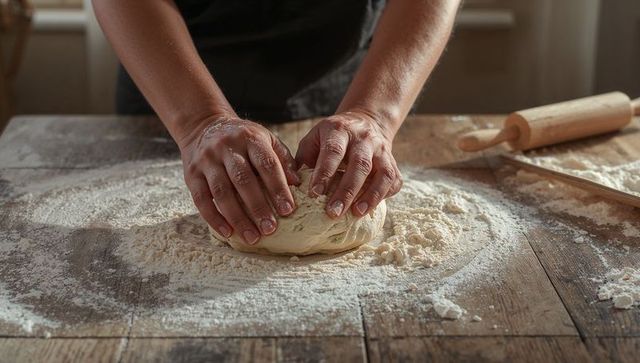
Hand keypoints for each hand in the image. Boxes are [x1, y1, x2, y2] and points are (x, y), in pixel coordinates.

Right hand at [179, 115, 299, 244]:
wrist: (202, 127)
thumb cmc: (242, 139)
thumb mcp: (264, 139)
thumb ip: (282, 159)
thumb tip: (297, 182)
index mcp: (250, 138)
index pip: (266, 164)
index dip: (278, 188)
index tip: (288, 210)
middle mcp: (226, 148)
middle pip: (243, 180)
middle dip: (258, 207)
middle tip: (270, 229)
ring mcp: (207, 161)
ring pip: (222, 192)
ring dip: (237, 218)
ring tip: (252, 237)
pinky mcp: (191, 175)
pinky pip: (201, 200)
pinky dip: (214, 218)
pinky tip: (228, 233)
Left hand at [296, 110, 401, 217]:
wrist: (365, 121)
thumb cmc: (332, 137)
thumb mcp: (314, 138)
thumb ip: (304, 158)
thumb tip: (291, 185)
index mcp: (339, 130)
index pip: (333, 151)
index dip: (325, 172)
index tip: (314, 194)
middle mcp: (364, 138)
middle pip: (359, 164)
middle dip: (346, 191)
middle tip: (333, 213)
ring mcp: (381, 150)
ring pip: (382, 173)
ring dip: (371, 195)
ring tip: (356, 213)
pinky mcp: (392, 162)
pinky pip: (394, 180)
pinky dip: (384, 195)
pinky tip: (371, 208)